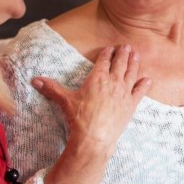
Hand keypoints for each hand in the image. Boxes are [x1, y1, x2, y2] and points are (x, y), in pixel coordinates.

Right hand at [32, 44, 149, 161]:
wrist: (94, 137)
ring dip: (134, 63)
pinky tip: (148, 79)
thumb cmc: (79, 118)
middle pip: (120, 63)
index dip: (107, 53)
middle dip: (123, 54)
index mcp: (97, 78)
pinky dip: (144, 85)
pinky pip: (140, 92)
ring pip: (131, 73)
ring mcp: (124, 93)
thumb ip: (51, 88)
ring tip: (136, 55)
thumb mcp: (64, 101)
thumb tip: (34, 80)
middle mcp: (113, 82)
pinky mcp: (131, 105)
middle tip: (127, 46)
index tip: (111, 47)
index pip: (104, 61)